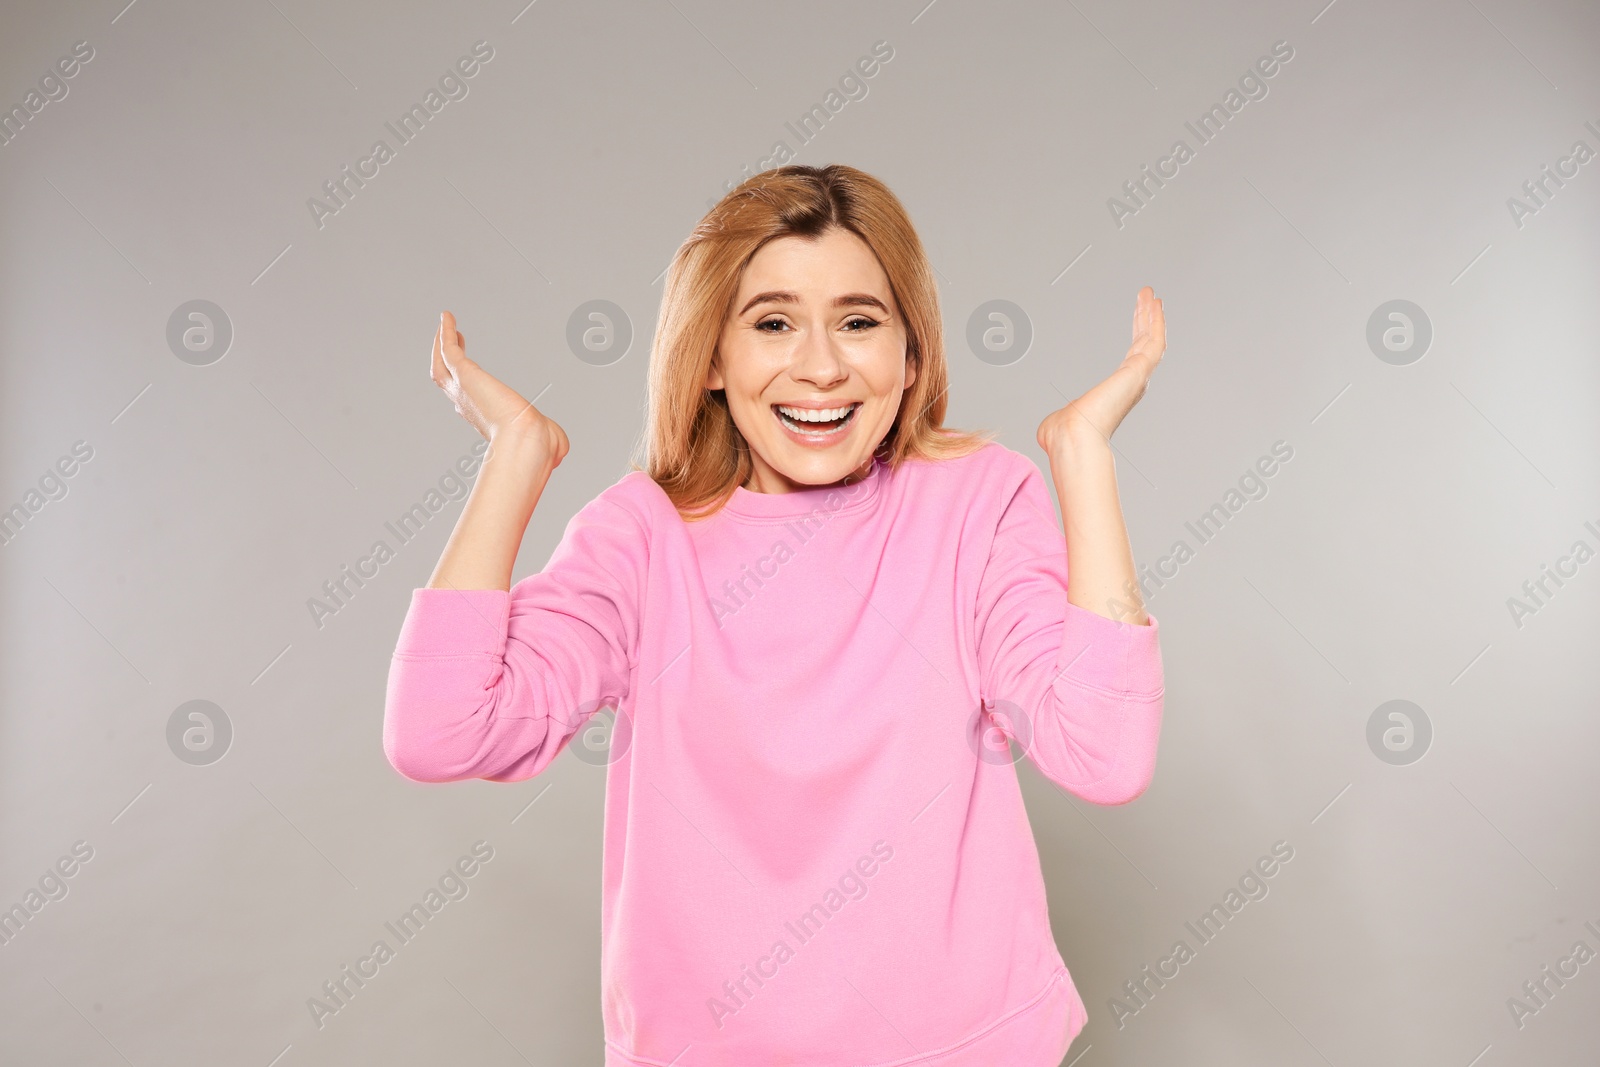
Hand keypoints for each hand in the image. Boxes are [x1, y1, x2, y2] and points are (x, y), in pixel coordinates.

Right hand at [431, 310, 568, 465]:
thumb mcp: (544, 439)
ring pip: (441, 364)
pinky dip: (444, 333)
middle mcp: (467, 406)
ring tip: (446, 324)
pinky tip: (447, 316)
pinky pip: (448, 350)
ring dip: (440, 345)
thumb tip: (561, 446)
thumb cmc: (538, 444)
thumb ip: (548, 435)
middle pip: (447, 379)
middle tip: (454, 339)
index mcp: (485, 419)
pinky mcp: (464, 375)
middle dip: (447, 360)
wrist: (527, 441)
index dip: (466, 382)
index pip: (469, 398)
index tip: (469, 368)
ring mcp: (462, 390)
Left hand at [1037, 286, 1164, 455]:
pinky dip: (1157, 322)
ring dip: (1152, 316)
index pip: (1131, 356)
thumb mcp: (1062, 419)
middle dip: (1145, 319)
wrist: (1072, 436)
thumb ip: (1063, 417)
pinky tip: (1155, 303)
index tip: (1138, 317)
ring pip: (1151, 340)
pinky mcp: (1138, 371)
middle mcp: (1131, 384)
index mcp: (1117, 391)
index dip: (1136, 334)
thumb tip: (1051, 427)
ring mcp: (1137, 377)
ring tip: (1151, 295)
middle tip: (1147, 298)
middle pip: (1143, 344)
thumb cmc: (1065, 433)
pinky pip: (1154, 342)